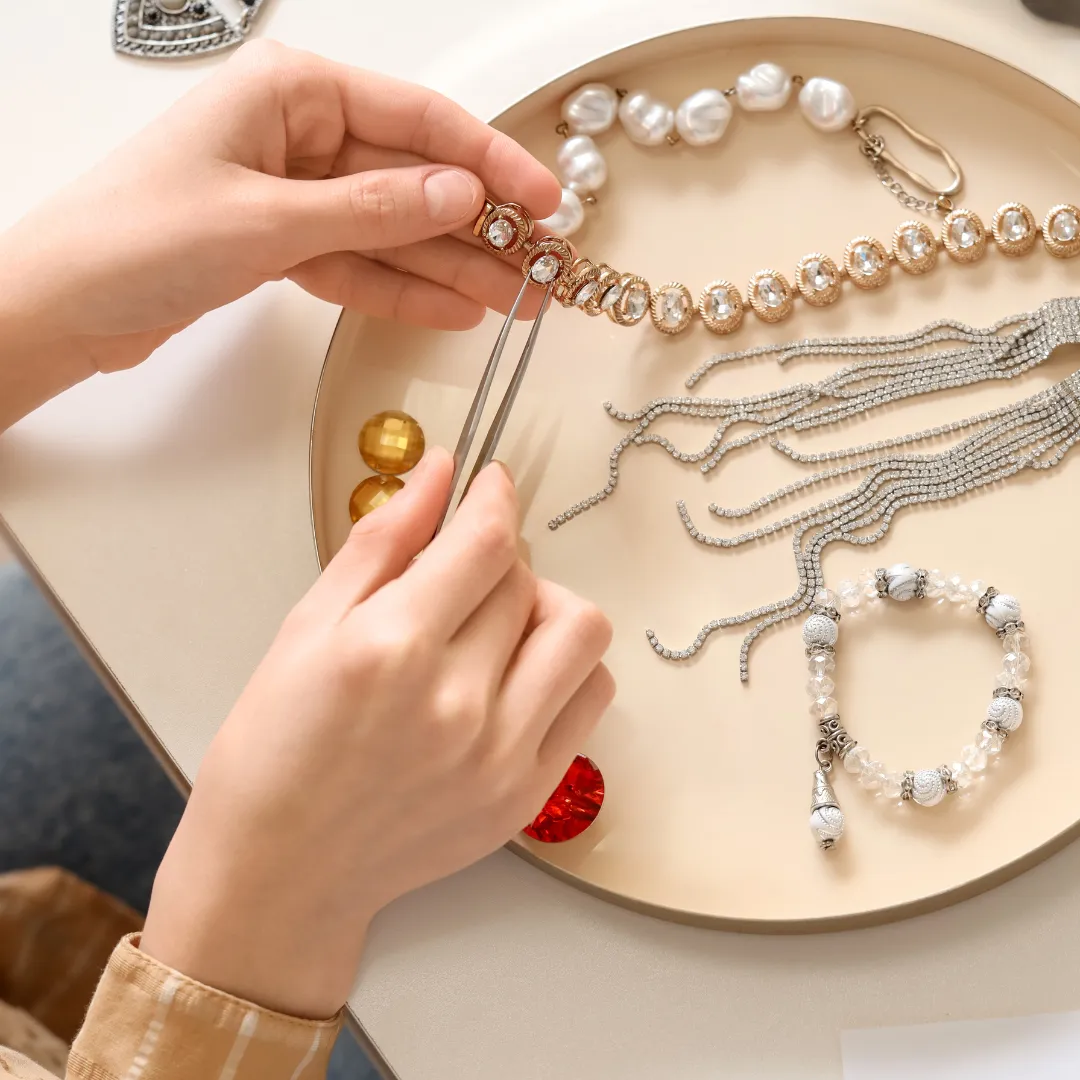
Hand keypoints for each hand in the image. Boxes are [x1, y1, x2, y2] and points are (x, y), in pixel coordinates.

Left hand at [0, 41, 559, 427]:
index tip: (544, 198)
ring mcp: (293, 194)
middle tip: (541, 265)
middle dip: (482, 227)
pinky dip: (405, 289)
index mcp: (293, 95)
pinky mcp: (283, 245)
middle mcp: (298, 137)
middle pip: (415, 180)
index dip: (490, 162)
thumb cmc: (133, 237)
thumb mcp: (267, 220)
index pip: (418, 122)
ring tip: (517, 300)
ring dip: (455, 266)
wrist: (62, 304)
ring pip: (396, 230)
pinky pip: (362, 264)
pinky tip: (456, 307)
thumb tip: (460, 195)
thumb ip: (372, 210)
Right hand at [140, 453, 613, 1018]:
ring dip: (545, 607)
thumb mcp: (307, 627)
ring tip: (498, 626)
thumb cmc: (274, 748)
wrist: (281, 870)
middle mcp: (457, 702)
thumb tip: (440, 473)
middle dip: (496, 558)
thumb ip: (382, 542)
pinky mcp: (526, 794)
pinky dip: (564, 667)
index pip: (486, 540)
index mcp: (391, 648)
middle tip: (459, 576)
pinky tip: (516, 676)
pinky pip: (590, 697)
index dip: (493, 497)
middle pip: (526, 579)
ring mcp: (500, 754)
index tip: (488, 485)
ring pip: (579, 631)